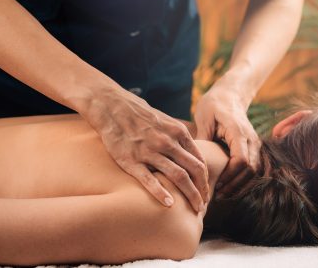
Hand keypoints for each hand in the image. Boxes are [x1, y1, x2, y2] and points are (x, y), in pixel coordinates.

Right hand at [83, 87, 208, 211]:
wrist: (112, 107)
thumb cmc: (140, 115)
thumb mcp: (166, 120)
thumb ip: (179, 136)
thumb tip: (192, 152)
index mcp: (178, 132)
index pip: (199, 160)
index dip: (205, 179)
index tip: (206, 191)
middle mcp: (168, 142)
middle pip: (193, 170)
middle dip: (202, 190)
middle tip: (204, 205)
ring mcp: (150, 152)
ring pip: (178, 177)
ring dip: (190, 195)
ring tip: (195, 210)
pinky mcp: (131, 160)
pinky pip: (149, 180)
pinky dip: (161, 193)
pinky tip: (170, 205)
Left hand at [194, 87, 260, 197]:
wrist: (230, 94)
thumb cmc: (213, 104)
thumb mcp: (204, 117)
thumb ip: (202, 138)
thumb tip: (192, 160)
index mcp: (238, 132)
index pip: (241, 161)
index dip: (229, 176)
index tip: (214, 183)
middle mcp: (251, 138)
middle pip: (250, 169)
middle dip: (234, 184)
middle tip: (216, 194)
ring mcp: (255, 143)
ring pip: (255, 171)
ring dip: (239, 184)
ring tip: (221, 193)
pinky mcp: (254, 147)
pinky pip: (253, 168)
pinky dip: (243, 179)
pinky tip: (228, 186)